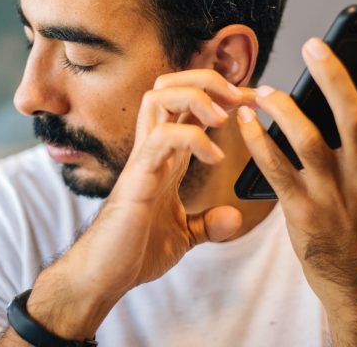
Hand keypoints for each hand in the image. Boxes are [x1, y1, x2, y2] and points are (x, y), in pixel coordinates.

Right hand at [24, 70, 245, 339]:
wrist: (104, 276)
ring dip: (197, 97)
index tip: (252, 100)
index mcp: (166, 156)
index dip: (221, 95)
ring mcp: (143, 158)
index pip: (188, 105)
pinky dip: (193, 138)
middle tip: (239, 98)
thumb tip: (233, 217)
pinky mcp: (138, 176)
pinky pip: (162, 137)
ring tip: (223, 118)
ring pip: (159, 97)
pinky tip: (213, 157)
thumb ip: (207, 223)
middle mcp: (153, 148)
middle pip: (169, 84)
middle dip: (206, 79)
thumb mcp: (183, 235)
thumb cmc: (134, 251)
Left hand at [236, 22, 356, 344]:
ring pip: (310, 139)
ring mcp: (335, 194)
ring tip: (264, 89)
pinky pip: (276, 170)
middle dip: (334, 77)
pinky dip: (259, 142)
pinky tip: (247, 122)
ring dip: (285, 108)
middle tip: (313, 45)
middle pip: (352, 115)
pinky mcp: (305, 213)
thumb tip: (351, 103)